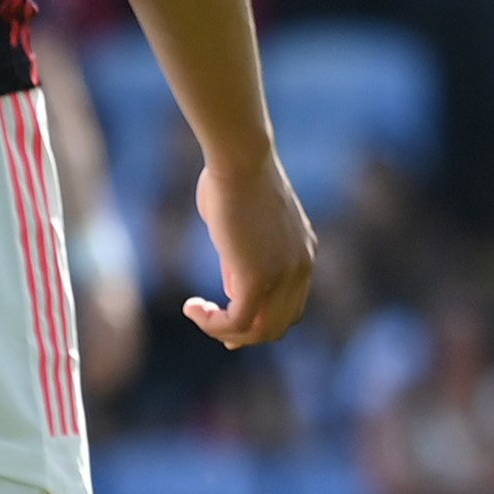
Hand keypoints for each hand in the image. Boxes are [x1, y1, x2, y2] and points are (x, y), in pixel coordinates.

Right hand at [185, 148, 316, 346]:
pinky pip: (238, 320)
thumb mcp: (240, 228)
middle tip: (215, 329)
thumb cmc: (232, 180)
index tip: (229, 318)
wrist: (239, 159)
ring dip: (225, 330)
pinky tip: (192, 307)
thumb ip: (240, 262)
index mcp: (301, 254)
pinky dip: (213, 323)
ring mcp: (285, 274)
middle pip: (279, 325)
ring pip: (261, 330)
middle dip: (245, 334)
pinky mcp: (261, 276)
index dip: (262, 321)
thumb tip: (232, 292)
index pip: (291, 306)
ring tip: (197, 312)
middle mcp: (301, 267)